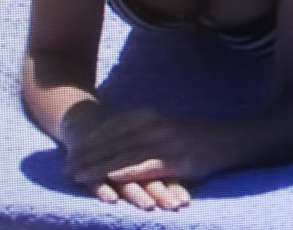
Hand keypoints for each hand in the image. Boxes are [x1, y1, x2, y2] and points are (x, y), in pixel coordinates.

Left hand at [66, 108, 218, 208]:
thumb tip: (120, 143)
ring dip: (99, 165)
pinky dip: (127, 170)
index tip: (71, 152)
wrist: (227, 140)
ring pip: (124, 154)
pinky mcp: (175, 159)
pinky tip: (111, 177)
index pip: (113, 128)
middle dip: (88, 154)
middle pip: (113, 141)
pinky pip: (146, 165)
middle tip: (65, 167)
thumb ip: (144, 133)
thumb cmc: (196, 138)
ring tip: (78, 174)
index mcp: (150, 116)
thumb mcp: (166, 129)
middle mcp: (154, 125)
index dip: (91, 141)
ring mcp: (164, 142)